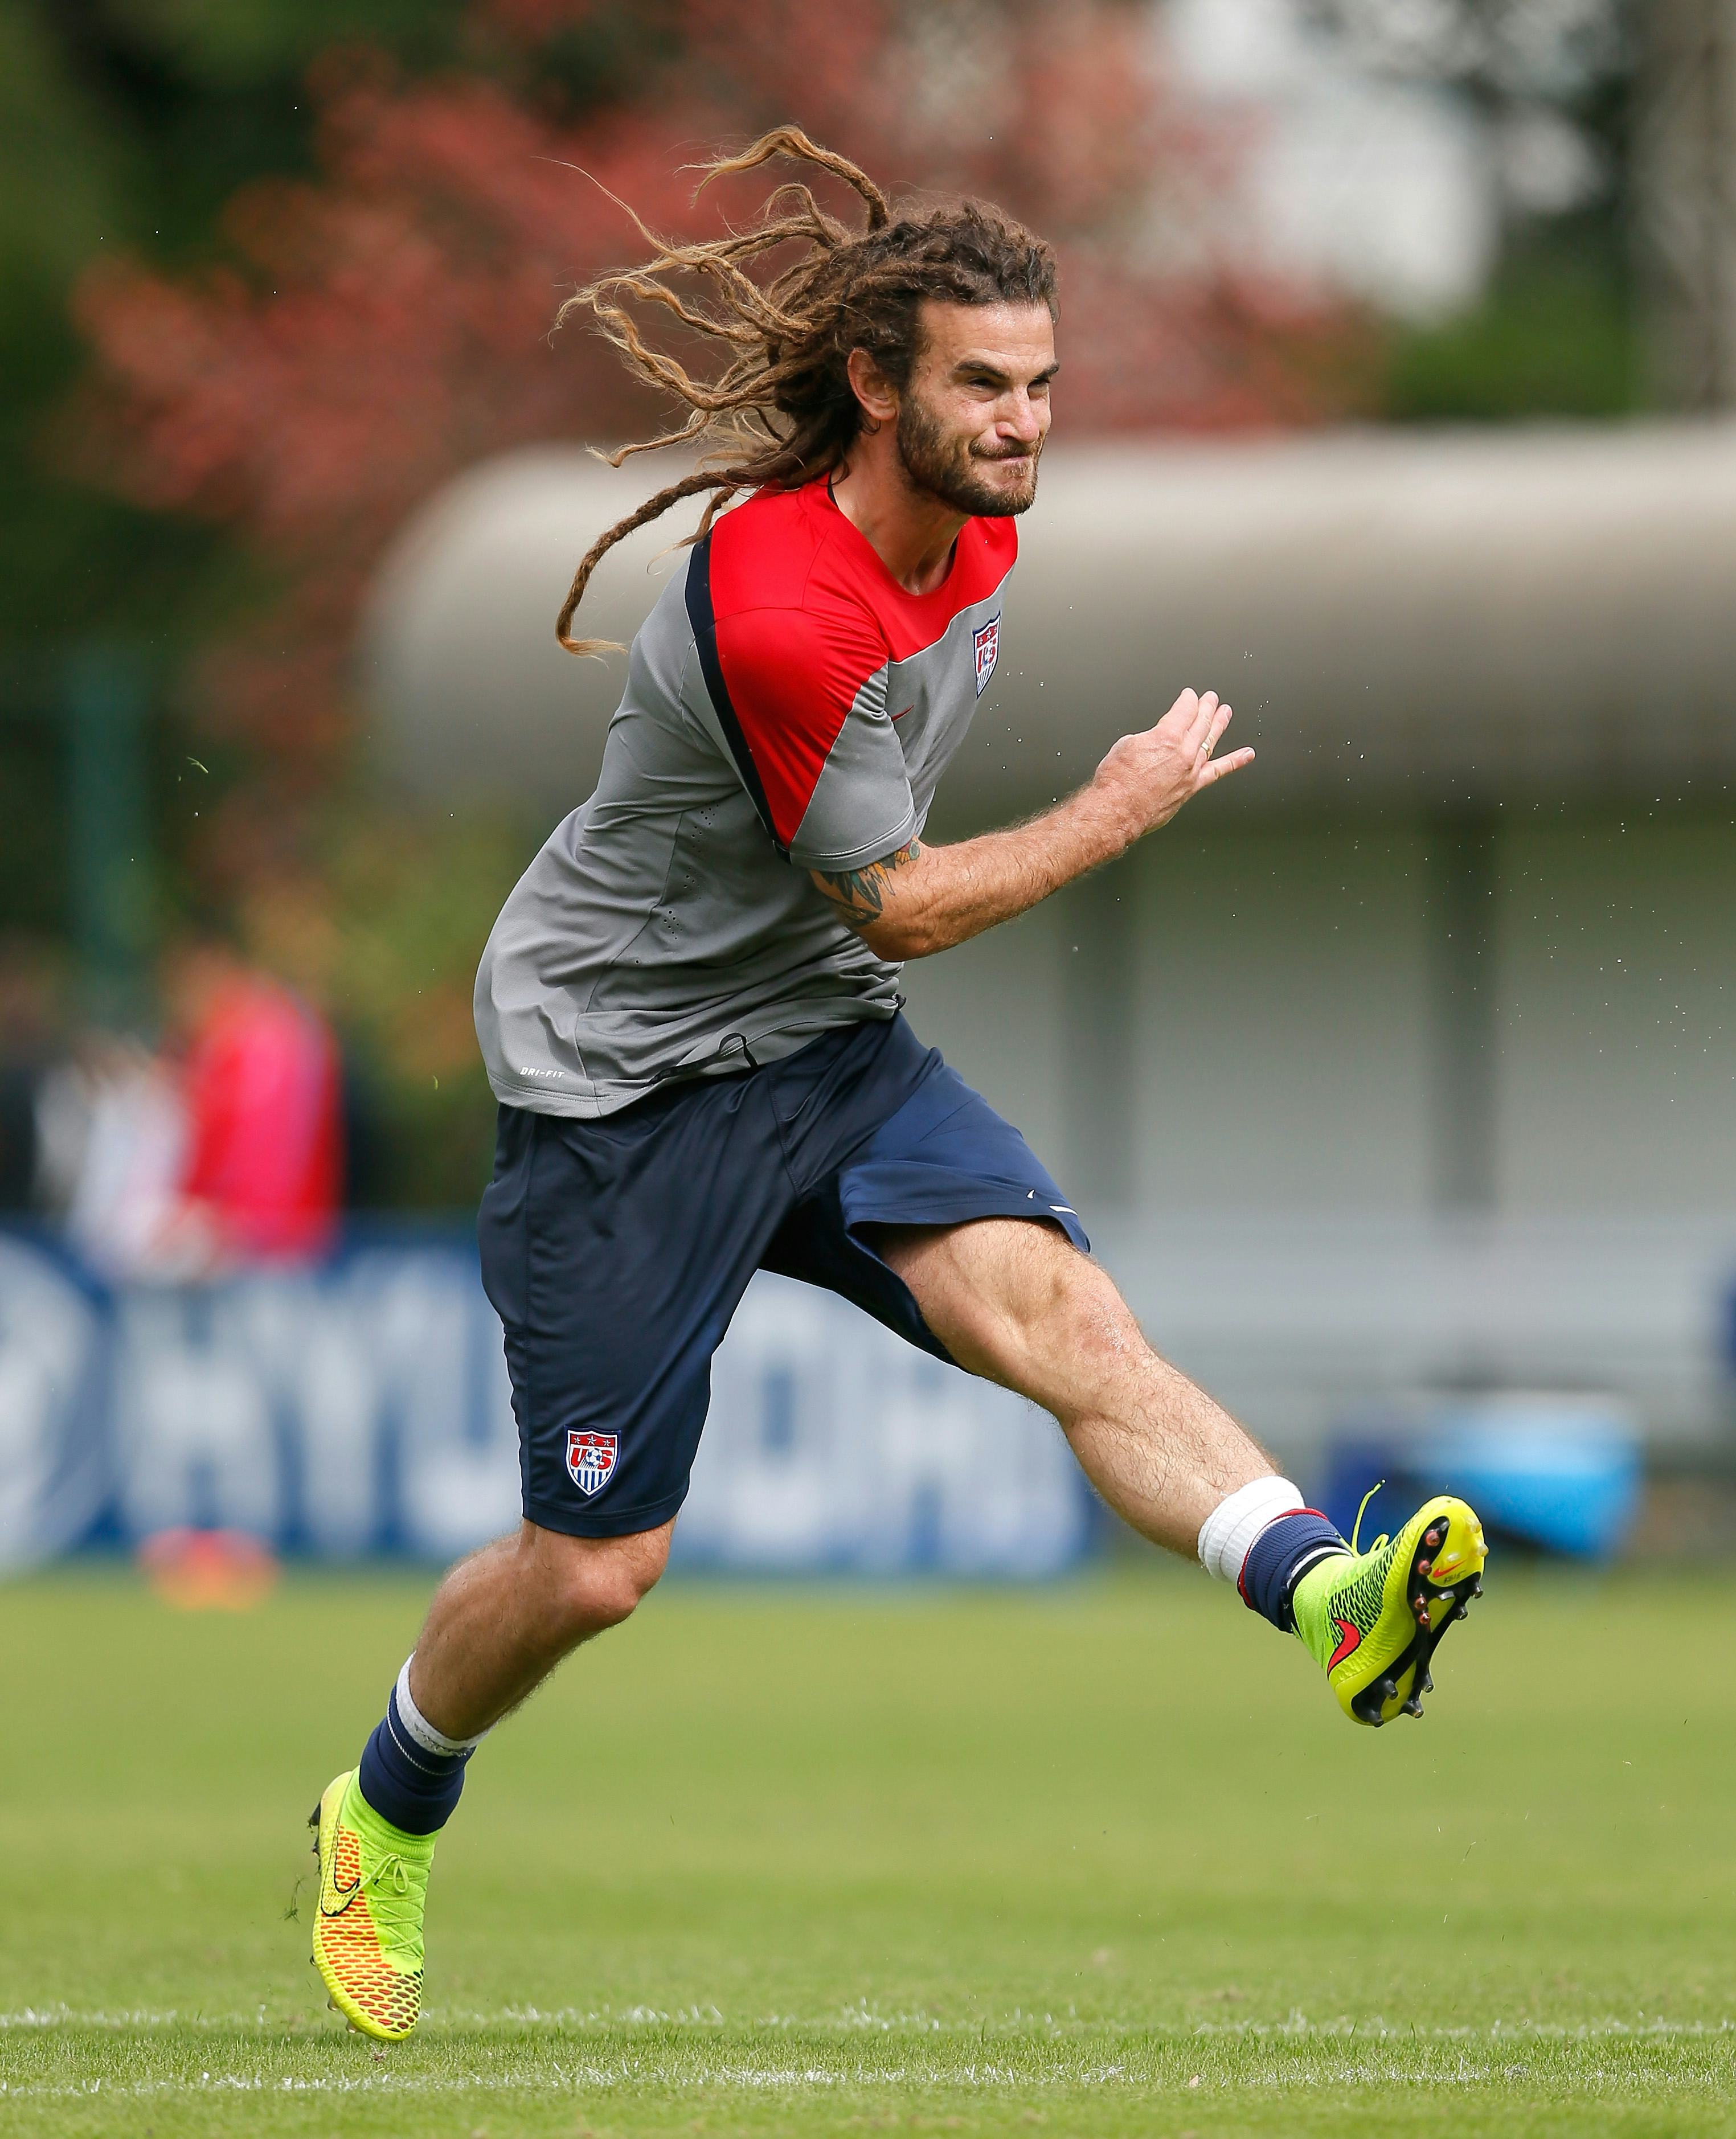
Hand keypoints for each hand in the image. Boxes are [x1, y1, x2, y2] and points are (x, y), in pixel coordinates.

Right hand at [1089, 688, 1253, 845]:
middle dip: (1206, 707)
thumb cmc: (1116, 782)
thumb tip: (1153, 741)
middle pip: (1200, 722)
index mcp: (1166, 736)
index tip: (1189, 696)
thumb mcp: (1126, 745)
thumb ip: (1147, 739)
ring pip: (1210, 741)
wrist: (1117, 810)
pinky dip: (1234, 762)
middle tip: (1211, 699)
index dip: (1188, 699)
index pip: (1184, 709)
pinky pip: (1217, 772)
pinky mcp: (1191, 788)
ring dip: (1219, 725)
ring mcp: (1190, 771)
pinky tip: (1246, 755)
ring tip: (1225, 714)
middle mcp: (1183, 752)